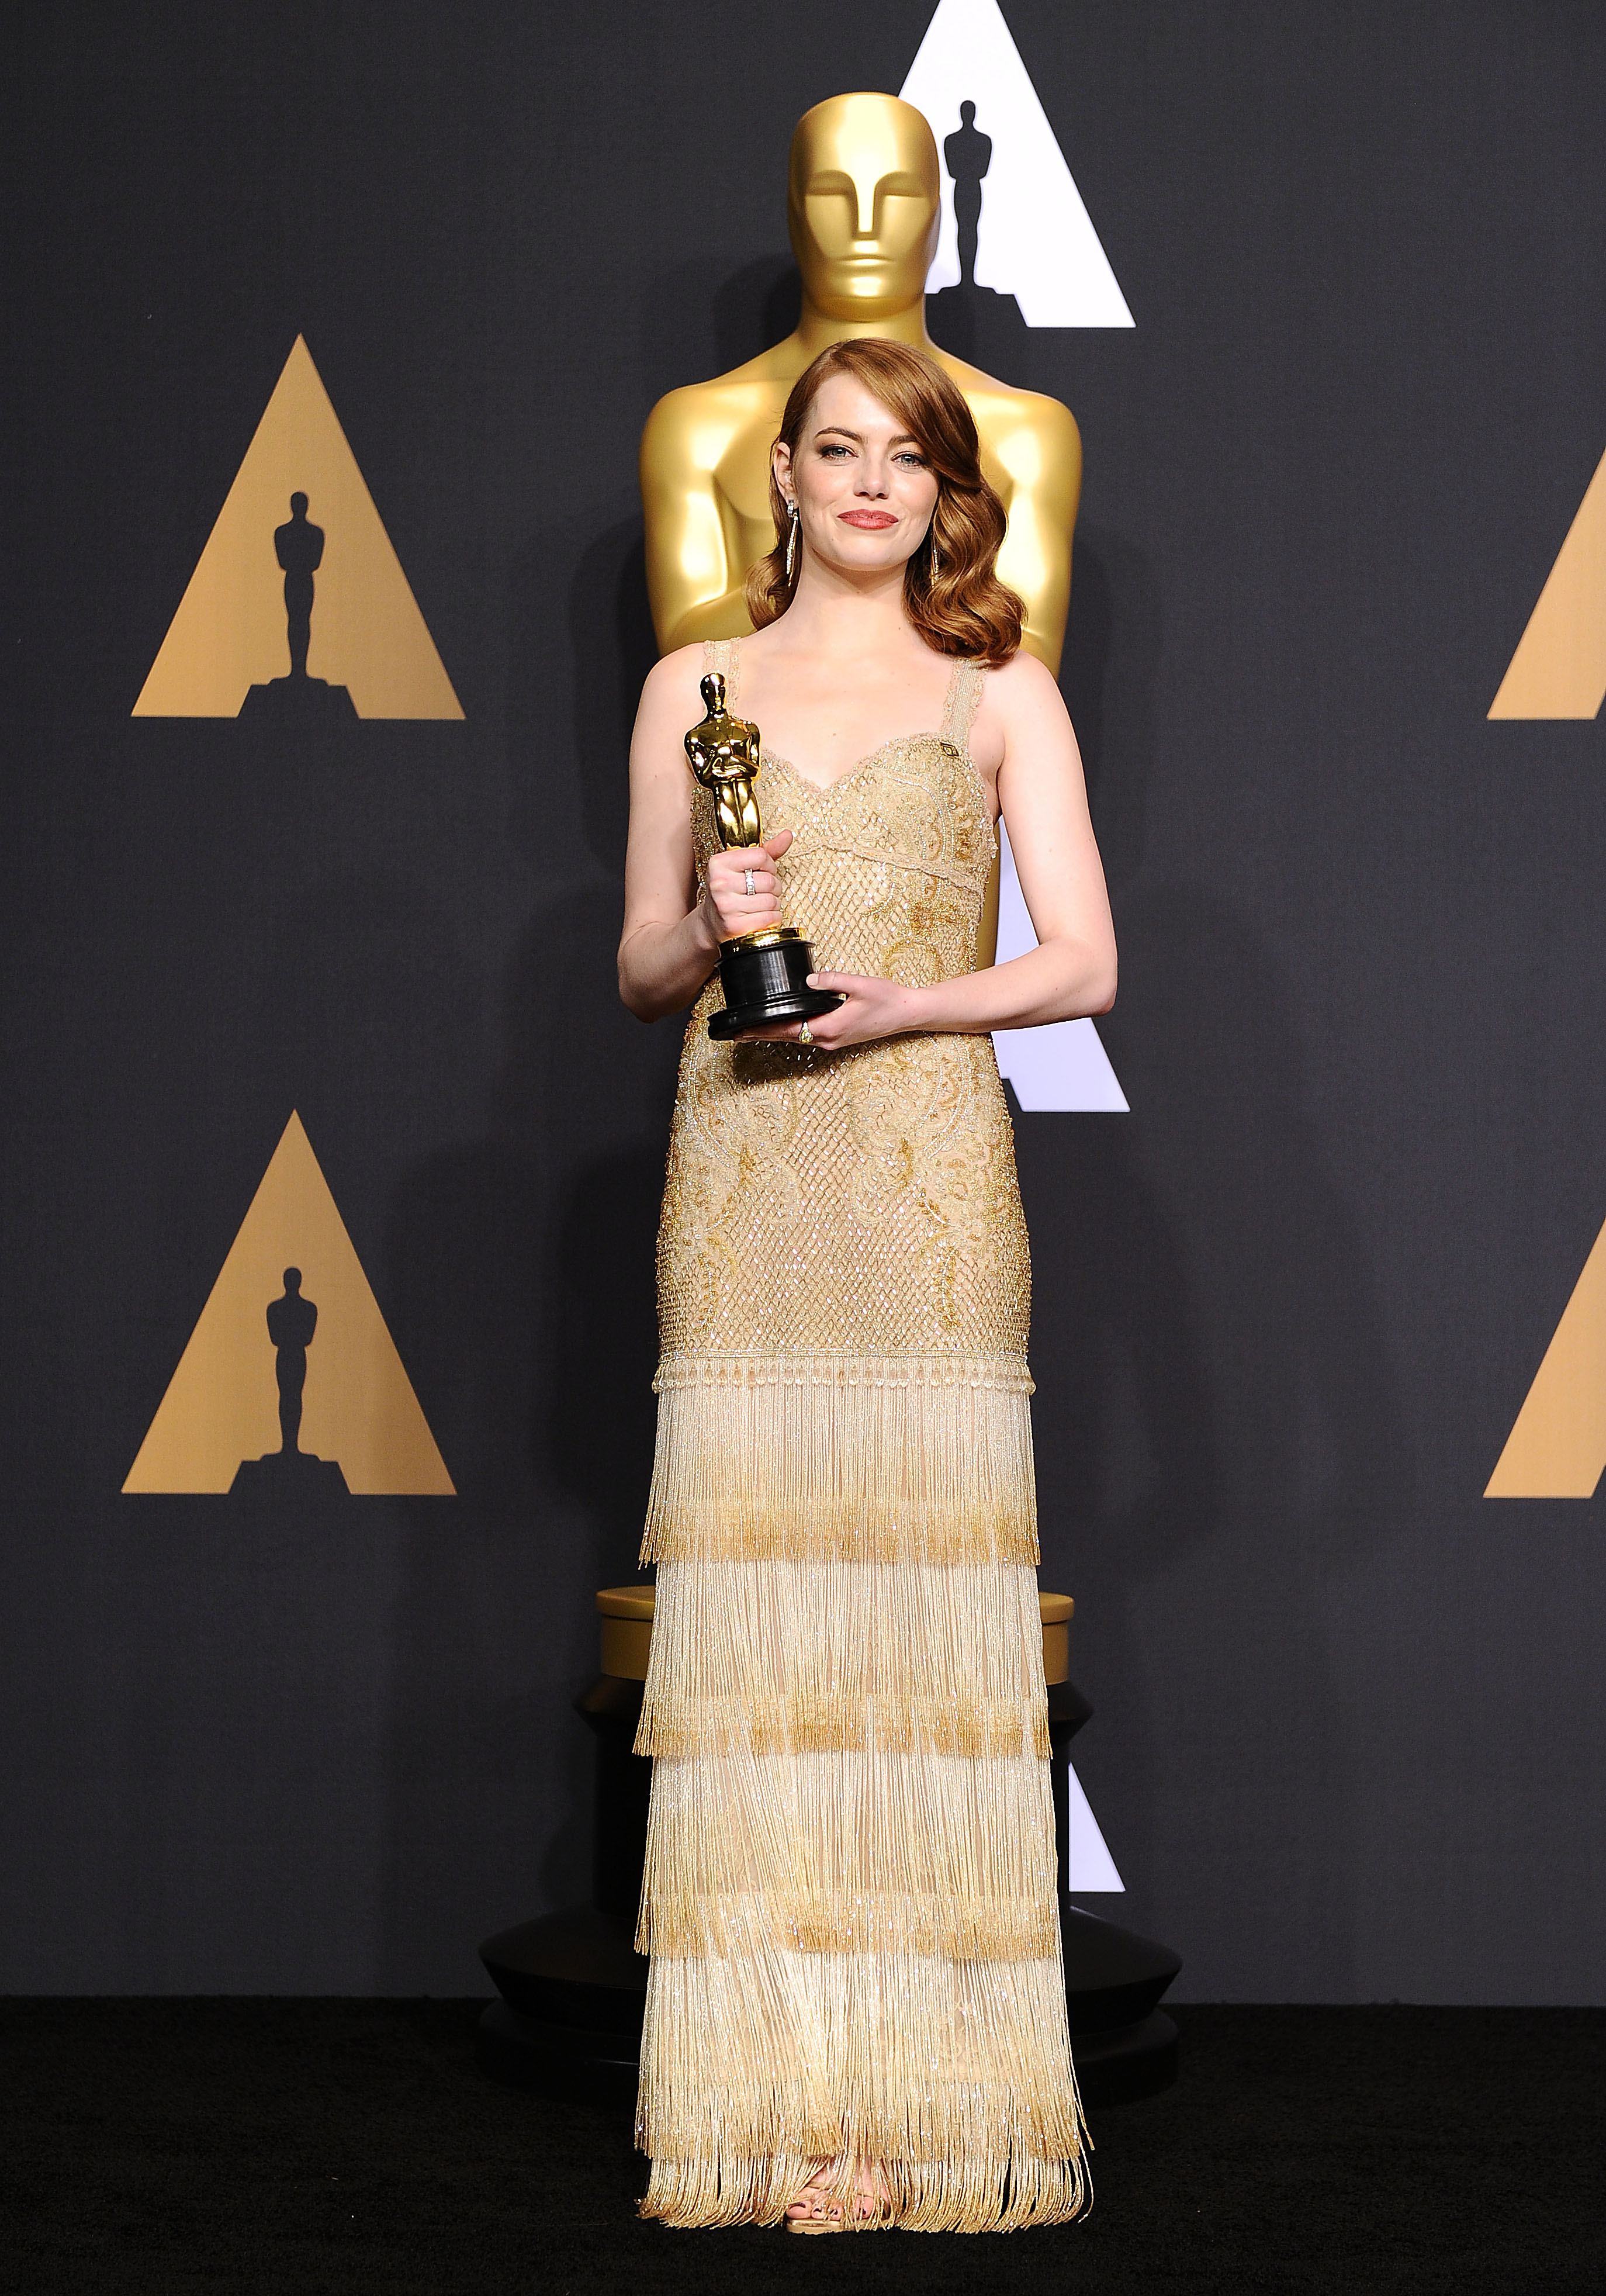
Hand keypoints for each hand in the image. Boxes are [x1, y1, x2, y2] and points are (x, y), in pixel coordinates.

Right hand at [702, 830, 793, 942]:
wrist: (711, 924)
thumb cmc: (731, 892)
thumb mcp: (742, 867)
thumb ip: (766, 851)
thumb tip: (788, 834)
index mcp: (719, 863)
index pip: (761, 856)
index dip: (769, 865)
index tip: (762, 872)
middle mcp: (719, 883)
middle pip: (769, 880)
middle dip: (773, 888)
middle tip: (762, 892)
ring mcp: (726, 906)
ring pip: (772, 901)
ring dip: (773, 905)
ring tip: (760, 905)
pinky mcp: (735, 926)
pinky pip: (770, 918)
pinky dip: (772, 919)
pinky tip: (760, 917)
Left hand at [735, 971, 924, 1050]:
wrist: (907, 1013)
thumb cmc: (887, 999)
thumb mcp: (860, 984)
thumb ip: (833, 980)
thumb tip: (809, 980)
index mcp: (830, 1027)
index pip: (788, 1030)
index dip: (764, 1030)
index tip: (743, 1029)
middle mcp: (828, 1039)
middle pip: (787, 1038)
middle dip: (761, 1035)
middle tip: (737, 1033)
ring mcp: (833, 1041)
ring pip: (796, 1038)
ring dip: (774, 1035)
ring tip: (751, 1032)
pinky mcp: (838, 1037)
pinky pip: (807, 1036)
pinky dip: (789, 1032)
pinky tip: (781, 1027)